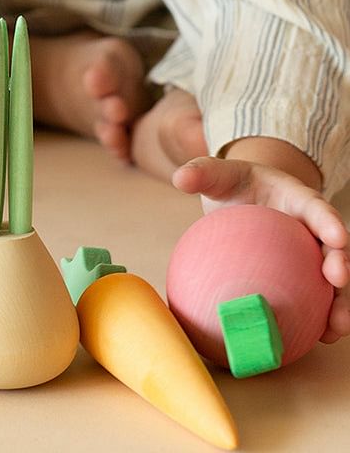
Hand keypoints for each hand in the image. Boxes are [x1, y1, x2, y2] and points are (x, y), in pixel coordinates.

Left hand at [173, 152, 349, 342]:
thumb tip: (179, 179)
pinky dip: (317, 318)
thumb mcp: (220, 174)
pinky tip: (313, 340)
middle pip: (335, 248)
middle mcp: (314, 228)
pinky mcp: (305, 276)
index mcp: (299, 199)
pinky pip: (314, 298)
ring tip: (334, 329)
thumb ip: (203, 173)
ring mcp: (313, 254)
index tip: (336, 236)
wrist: (248, 195)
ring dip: (339, 305)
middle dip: (342, 264)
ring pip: (333, 282)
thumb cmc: (236, 183)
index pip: (317, 208)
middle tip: (337, 280)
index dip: (329, 221)